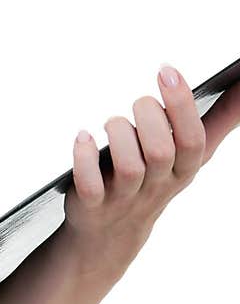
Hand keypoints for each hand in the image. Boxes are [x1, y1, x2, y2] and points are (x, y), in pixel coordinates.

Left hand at [63, 66, 239, 277]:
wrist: (112, 232)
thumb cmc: (155, 178)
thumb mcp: (190, 154)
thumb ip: (219, 120)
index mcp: (183, 168)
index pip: (193, 140)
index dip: (181, 105)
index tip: (167, 72)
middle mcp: (157, 184)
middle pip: (161, 152)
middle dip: (147, 117)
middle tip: (138, 104)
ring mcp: (124, 197)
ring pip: (128, 167)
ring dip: (117, 133)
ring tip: (112, 123)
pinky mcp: (93, 204)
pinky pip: (90, 184)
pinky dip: (85, 158)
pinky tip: (84, 138)